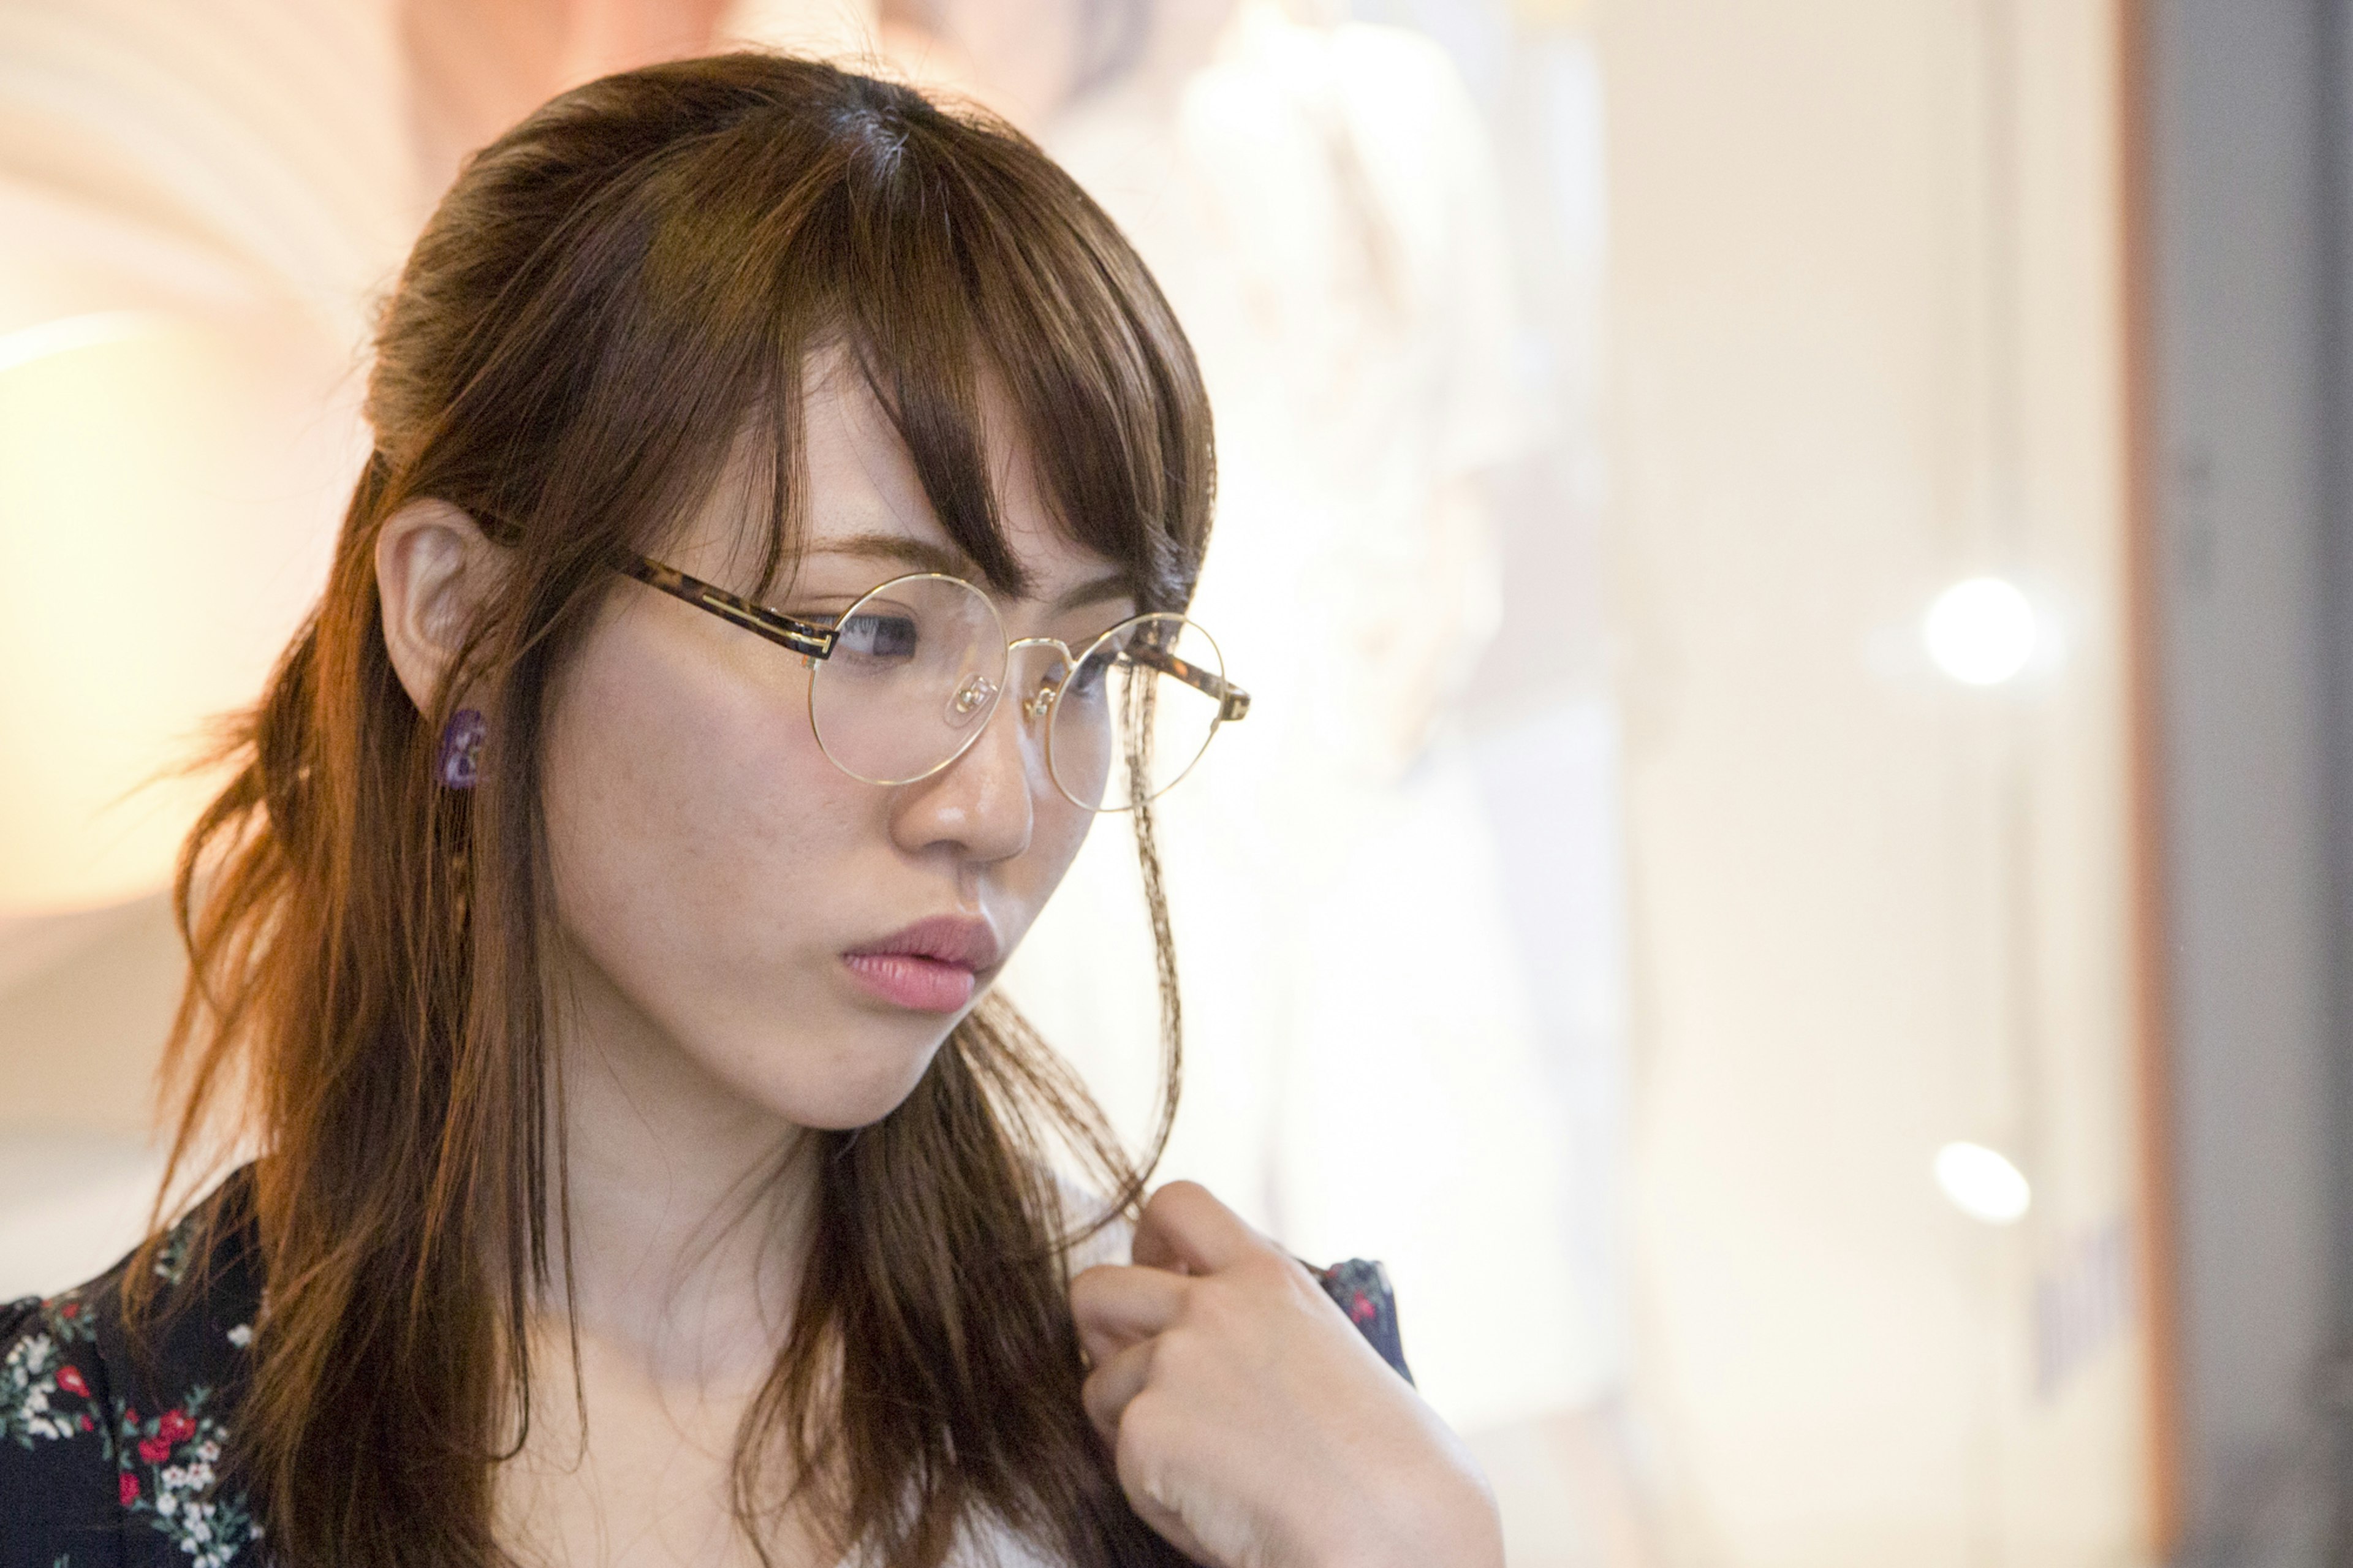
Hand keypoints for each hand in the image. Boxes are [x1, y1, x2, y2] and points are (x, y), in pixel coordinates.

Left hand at [1069, 1182, 1503, 1567]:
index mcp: (1268, 1276)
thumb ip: (1259, 1320)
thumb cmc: (1387, 1461)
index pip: (1177, 1205)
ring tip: (1207, 1466)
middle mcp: (1211, 1306)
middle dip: (1101, 1332)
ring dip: (1132, 1425)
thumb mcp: (1328, 1347)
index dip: (1149, 1242)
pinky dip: (1153, 1488)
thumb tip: (1192, 1328)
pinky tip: (1214, 1504)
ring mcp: (1172, 1363)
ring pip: (1100, 1384)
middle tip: (1136, 1376)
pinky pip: (1118, 1456)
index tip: (1162, 1279)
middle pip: (1097, 1287)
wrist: (1390, 1525)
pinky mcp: (1145, 1429)